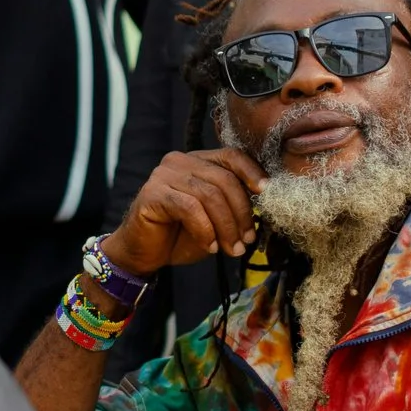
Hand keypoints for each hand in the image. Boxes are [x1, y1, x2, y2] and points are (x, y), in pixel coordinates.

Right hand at [106, 148, 266, 278]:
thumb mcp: (215, 218)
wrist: (143, 254)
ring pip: (209, 195)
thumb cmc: (181, 235)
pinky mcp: (152, 193)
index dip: (253, 172)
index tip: (267, 195)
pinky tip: (209, 246)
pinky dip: (205, 229)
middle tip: (247, 240)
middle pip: (224, 178)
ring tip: (231, 249)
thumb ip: (233, 206)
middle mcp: (180, 161)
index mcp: (198, 161)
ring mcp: (163, 175)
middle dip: (241, 213)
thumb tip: (264, 207)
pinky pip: (189, 207)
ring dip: (226, 226)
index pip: (231, 156)